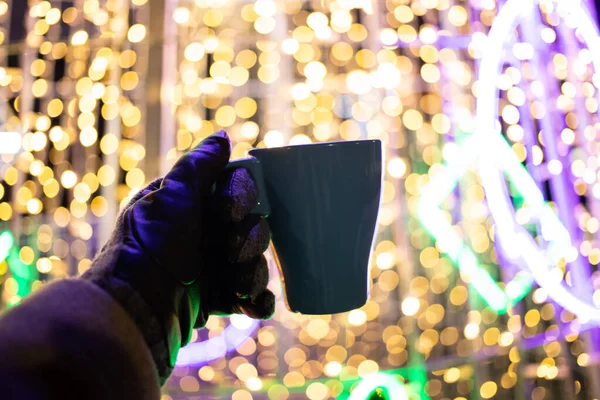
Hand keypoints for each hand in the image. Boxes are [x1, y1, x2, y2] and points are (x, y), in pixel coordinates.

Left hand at [83, 130, 274, 381]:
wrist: (134, 309)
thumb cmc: (149, 246)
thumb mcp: (171, 196)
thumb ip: (199, 165)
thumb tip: (222, 137)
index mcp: (194, 205)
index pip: (238, 191)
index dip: (242, 199)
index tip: (229, 213)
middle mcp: (206, 234)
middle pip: (254, 228)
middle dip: (250, 240)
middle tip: (231, 252)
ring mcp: (213, 269)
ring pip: (256, 264)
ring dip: (253, 273)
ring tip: (237, 285)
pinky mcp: (218, 301)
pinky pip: (252, 298)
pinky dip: (258, 301)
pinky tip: (253, 304)